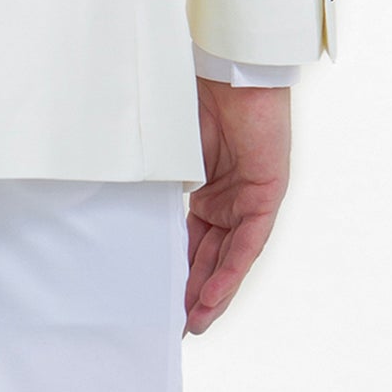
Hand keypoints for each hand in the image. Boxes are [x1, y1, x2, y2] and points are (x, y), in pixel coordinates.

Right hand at [183, 79, 290, 334]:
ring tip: (193, 323)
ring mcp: (248, 198)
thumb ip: (160, 183)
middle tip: (176, 324)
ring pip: (229, 257)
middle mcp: (229, 197)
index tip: (160, 297)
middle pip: (211, 254)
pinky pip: (246, 245)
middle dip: (193, 290)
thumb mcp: (170, 150)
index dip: (178, 267)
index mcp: (206, 186)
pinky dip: (229, 273)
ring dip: (211, 292)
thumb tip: (125, 209)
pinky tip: (211, 298)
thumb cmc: (197, 94)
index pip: (192, 237)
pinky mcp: (266, 197)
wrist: (231, 67)